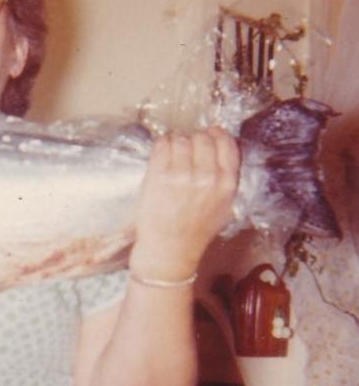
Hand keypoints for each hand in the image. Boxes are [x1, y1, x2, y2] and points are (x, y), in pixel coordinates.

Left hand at [129, 127, 238, 280]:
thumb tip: (220, 146)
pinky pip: (162, 144)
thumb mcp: (224, 206)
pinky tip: (161, 152)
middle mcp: (207, 177)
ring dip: (176, 141)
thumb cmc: (195, 229)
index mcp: (227, 184)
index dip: (216, 135)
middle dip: (194, 139)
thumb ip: (226, 178)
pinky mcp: (158, 177)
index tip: (208, 136)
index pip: (227, 143)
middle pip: (202, 137)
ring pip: (181, 139)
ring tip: (172, 152)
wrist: (170, 249)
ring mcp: (182, 176)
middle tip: (186, 148)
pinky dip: (161, 143)